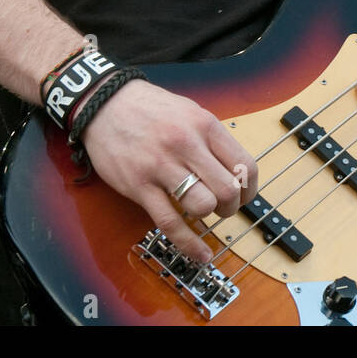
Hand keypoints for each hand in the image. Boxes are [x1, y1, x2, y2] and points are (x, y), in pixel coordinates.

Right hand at [77, 79, 257, 262]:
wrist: (106, 104)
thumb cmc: (150, 108)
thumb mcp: (190, 111)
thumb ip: (212, 139)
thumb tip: (234, 170)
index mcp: (205, 125)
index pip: (245, 165)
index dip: (250, 189)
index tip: (244, 196)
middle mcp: (187, 145)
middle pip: (227, 190)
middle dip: (231, 206)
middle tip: (223, 207)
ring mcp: (162, 167)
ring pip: (202, 206)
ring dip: (209, 216)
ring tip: (204, 212)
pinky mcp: (140, 187)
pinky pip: (170, 222)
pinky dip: (189, 243)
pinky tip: (200, 253)